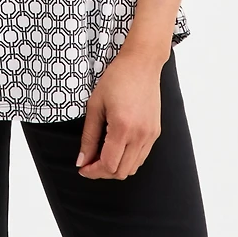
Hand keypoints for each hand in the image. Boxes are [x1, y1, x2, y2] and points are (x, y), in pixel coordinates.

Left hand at [75, 46, 163, 179]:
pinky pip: (142, 157)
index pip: (109, 165)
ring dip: (116, 168)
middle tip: (89, 162)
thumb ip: (89, 136)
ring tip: (102, 155)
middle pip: (121, 172)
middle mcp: (140, 135)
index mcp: (123, 127)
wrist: (141, 64)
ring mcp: (150, 135)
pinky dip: (128, 159)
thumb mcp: (95, 104)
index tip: (83, 168)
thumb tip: (82, 160)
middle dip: (102, 172)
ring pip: (133, 168)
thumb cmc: (116, 78)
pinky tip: (116, 148)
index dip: (93, 171)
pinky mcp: (155, 132)